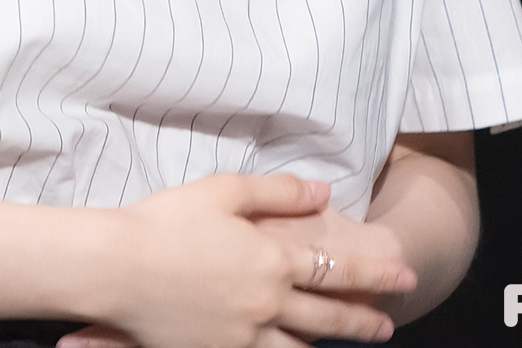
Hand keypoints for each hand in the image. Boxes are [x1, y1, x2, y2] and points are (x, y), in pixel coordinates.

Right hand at [58, 176, 413, 347]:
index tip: (404, 279)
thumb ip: (279, 192)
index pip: (337, 270)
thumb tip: (323, 193)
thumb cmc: (167, 219)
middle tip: (388, 325)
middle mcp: (266, 303)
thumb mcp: (226, 189)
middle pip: (328, 318)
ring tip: (350, 344)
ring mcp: (242, 336)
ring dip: (329, 346)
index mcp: (272, 258)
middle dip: (363, 320)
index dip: (375, 275)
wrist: (116, 266)